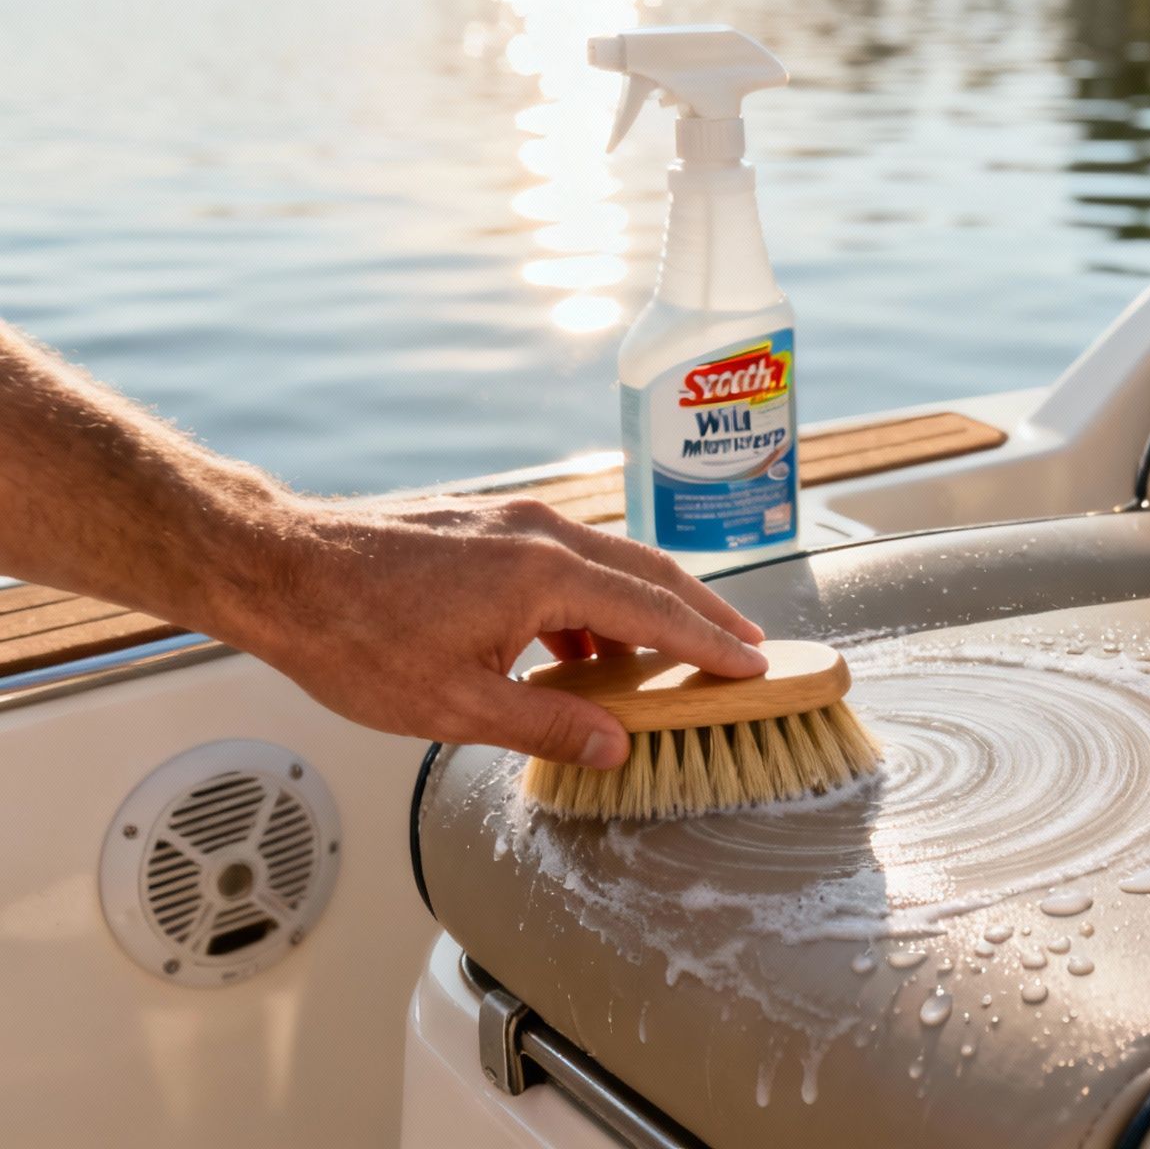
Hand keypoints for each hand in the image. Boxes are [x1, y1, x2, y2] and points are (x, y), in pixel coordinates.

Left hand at [230, 495, 767, 768]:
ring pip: (611, 561)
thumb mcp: (455, 705)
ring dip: (649, 606)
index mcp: (544, 574)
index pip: (656, 613)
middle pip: (651, 571)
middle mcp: (541, 533)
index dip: (711, 646)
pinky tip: (584, 644)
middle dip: (704, 613)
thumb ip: (547, 725)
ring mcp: (514, 521)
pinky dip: (597, 599)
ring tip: (671, 655)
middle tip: (746, 648)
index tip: (755, 667)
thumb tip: (614, 745)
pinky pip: (568, 558)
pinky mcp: (488, 524)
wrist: (276, 567)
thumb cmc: (352, 635)